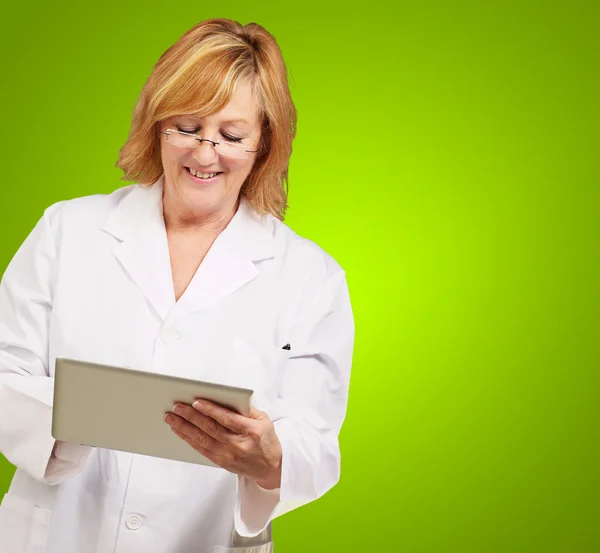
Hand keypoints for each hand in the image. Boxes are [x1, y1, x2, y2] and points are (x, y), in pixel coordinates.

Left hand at [164, 399, 281, 489]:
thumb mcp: (264, 420)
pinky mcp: (221, 462)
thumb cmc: (267, 440)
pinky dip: (188, 440)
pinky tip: (180, 431)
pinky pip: (201, 450)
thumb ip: (247, 409)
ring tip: (171, 418)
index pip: (227, 419)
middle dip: (191, 417)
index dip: (210, 410)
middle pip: (210, 429)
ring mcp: (228, 455)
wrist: (270, 467)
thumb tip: (226, 398)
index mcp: (250, 431)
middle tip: (177, 407)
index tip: (196, 402)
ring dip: (184, 428)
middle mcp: (237, 444)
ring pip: (201, 440)